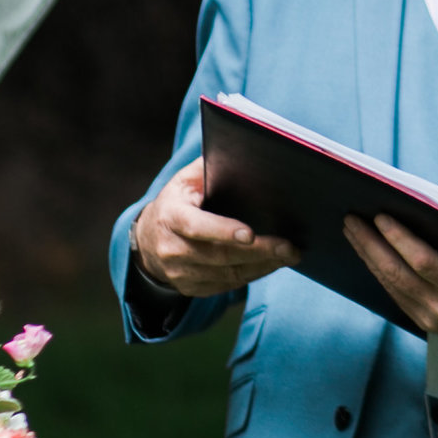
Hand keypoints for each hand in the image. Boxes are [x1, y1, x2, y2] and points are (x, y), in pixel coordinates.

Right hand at [132, 160, 298, 296]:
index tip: (251, 234)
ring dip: (262, 266)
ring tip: (288, 255)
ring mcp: (180, 273)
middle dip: (259, 252)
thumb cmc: (175, 204)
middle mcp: (172, 249)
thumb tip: (238, 149)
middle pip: (220, 256)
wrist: (147, 242)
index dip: (223, 231)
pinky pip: (227, 286)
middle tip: (289, 248)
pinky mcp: (190, 288)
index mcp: (171, 217)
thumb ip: (207, 168)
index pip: (197, 227)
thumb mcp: (184, 181)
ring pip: (228, 275)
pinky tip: (270, 264)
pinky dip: (252, 275)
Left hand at [344, 218, 437, 344]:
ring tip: (352, 232)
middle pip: (396, 274)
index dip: (399, 240)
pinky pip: (394, 295)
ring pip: (390, 285)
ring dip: (368, 257)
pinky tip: (367, 254)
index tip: (380, 217)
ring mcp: (429, 318)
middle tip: (351, 221)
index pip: (423, 262)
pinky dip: (378, 273)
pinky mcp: (423, 322)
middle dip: (370, 246)